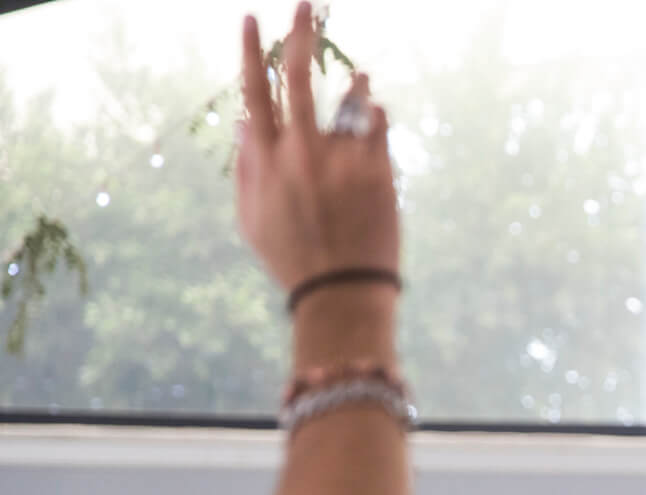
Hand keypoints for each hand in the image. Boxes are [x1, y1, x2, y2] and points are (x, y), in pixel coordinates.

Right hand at [236, 4, 397, 290]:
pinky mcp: (378, 172)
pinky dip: (376, 111)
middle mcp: (302, 152)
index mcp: (266, 160)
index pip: (253, 91)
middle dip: (300, 33)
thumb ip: (246, 167)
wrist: (342, 293)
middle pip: (299, 77)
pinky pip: (378, 124)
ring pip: (349, 99)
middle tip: (306, 4)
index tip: (250, 20)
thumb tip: (244, 123)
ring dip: (354, 82)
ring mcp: (342, 160)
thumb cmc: (293, 259)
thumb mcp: (251, 218)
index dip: (250, 51)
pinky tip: (375, 109)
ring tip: (359, 75)